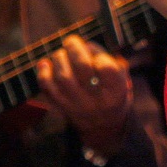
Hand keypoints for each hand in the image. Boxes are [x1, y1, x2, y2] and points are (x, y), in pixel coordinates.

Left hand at [36, 34, 131, 156]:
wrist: (104, 125)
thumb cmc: (114, 93)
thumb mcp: (123, 78)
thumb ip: (111, 60)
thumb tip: (87, 45)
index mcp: (116, 90)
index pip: (106, 67)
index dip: (98, 53)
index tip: (95, 51)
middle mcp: (97, 99)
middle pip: (82, 68)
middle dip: (75, 49)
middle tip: (71, 40)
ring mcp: (77, 104)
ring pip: (64, 77)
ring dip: (59, 59)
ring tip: (61, 53)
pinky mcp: (62, 107)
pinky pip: (48, 89)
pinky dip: (43, 73)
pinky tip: (45, 64)